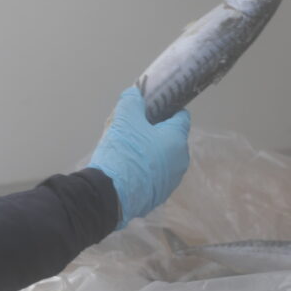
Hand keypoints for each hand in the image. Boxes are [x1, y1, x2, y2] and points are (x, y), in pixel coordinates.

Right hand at [87, 87, 190, 229]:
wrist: (109, 194)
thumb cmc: (123, 152)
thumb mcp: (124, 119)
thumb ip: (132, 101)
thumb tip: (135, 93)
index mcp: (177, 140)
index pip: (181, 117)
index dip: (167, 109)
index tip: (152, 109)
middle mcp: (180, 161)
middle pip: (170, 139)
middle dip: (155, 133)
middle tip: (133, 131)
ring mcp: (171, 182)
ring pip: (162, 160)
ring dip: (150, 154)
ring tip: (127, 153)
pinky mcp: (158, 197)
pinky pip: (154, 178)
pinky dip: (144, 172)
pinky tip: (127, 172)